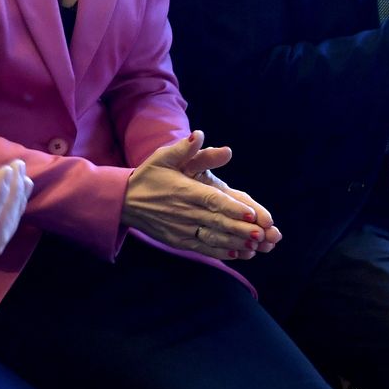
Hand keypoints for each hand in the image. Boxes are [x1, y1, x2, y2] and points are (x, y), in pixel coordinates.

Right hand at [123, 133, 275, 259]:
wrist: (124, 201)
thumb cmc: (149, 175)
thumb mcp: (163, 157)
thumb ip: (185, 149)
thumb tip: (200, 135)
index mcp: (184, 191)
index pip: (212, 200)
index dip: (232, 208)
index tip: (252, 214)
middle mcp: (184, 212)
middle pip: (217, 222)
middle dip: (241, 229)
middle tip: (263, 234)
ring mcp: (182, 229)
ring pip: (213, 238)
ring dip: (236, 242)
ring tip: (256, 246)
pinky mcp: (179, 240)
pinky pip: (204, 248)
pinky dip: (222, 252)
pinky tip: (240, 253)